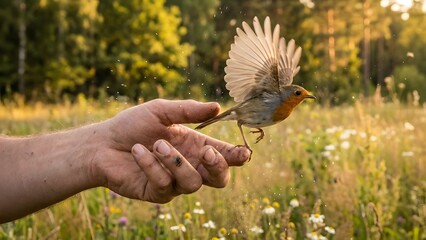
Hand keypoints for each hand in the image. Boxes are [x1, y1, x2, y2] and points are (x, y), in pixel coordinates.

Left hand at [93, 99, 249, 201]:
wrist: (102, 143)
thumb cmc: (132, 125)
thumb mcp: (161, 111)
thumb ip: (189, 110)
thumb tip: (218, 107)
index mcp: (196, 146)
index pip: (224, 155)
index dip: (237, 156)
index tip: (243, 153)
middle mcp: (190, 166)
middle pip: (219, 179)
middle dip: (218, 167)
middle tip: (206, 152)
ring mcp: (174, 182)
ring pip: (193, 183)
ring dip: (176, 162)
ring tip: (157, 144)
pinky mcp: (157, 193)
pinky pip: (164, 184)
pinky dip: (151, 166)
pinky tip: (137, 151)